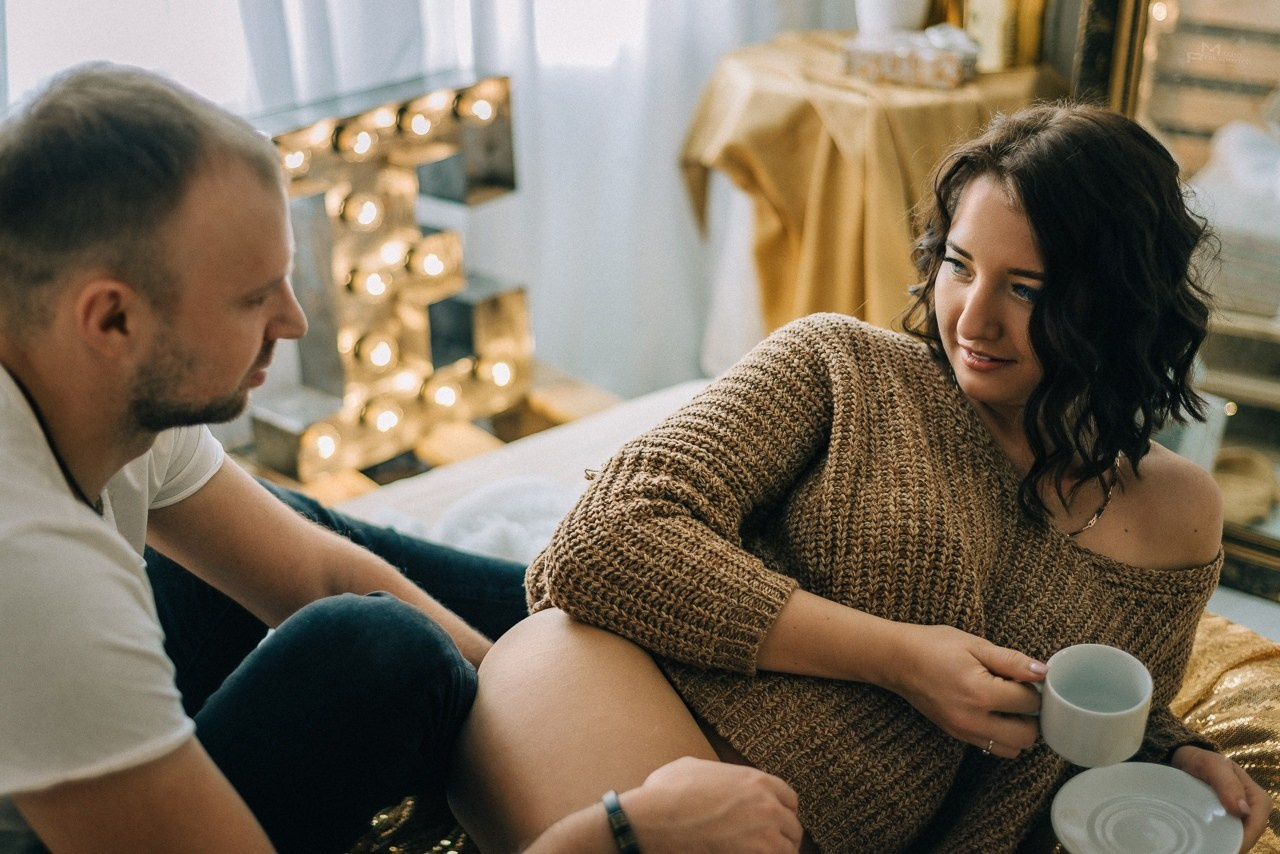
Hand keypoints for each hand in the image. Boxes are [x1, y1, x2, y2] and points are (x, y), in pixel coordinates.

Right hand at [621, 756, 802, 852]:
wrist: (655, 819)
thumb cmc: (667, 794)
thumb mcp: (694, 767)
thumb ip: (717, 773)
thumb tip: (714, 778)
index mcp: (756, 780)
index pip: (789, 799)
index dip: (780, 811)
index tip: (772, 822)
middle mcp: (767, 805)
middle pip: (792, 826)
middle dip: (780, 835)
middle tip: (766, 845)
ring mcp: (765, 833)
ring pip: (788, 848)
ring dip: (776, 852)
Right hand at [886, 624, 1044, 758]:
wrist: (897, 660)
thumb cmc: (933, 646)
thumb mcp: (975, 645)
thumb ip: (1012, 660)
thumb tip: (1043, 672)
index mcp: (979, 693)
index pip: (1030, 701)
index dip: (1033, 685)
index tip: (1022, 674)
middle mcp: (972, 719)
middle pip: (1027, 735)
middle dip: (1031, 714)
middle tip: (1019, 692)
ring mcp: (963, 731)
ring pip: (1013, 748)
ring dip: (1018, 729)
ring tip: (1007, 704)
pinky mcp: (957, 735)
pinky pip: (993, 747)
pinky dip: (1001, 734)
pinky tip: (992, 711)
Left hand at [1172, 745, 1270, 851]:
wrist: (1183, 760)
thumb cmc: (1200, 760)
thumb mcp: (1212, 765)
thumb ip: (1227, 783)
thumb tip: (1243, 810)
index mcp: (1256, 796)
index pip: (1257, 823)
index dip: (1246, 838)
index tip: (1228, 848)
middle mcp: (1251, 809)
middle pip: (1248, 834)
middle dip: (1235, 844)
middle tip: (1215, 849)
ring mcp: (1237, 816)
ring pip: (1237, 836)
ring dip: (1226, 843)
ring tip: (1209, 847)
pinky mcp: (1225, 820)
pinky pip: (1226, 834)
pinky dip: (1218, 839)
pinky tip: (1206, 843)